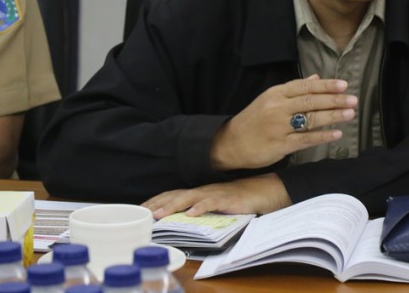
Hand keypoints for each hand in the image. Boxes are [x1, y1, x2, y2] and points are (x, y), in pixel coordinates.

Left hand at [142, 173, 290, 218]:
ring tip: (159, 214)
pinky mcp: (231, 199)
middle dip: (158, 204)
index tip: (140, 209)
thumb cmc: (243, 199)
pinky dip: (202, 207)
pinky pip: (214, 202)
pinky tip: (192, 213)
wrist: (269, 190)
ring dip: (173, 205)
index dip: (156, 200)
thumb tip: (183, 219)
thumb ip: (202, 209)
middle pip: (177, 195)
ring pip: (191, 197)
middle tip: (142, 213)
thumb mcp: (218, 205)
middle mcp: (206, 191)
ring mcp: (217, 194)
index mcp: (201, 192)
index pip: (173, 194)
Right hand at [210, 75, 356, 170]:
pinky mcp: (280, 145)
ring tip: (350, 114)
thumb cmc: (254, 119)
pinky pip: (305, 139)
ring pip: (310, 119)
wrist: (231, 142)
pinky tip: (336, 134)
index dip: (325, 86)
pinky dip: (322, 136)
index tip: (343, 85)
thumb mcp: (271, 99)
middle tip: (353, 100)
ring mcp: (279, 126)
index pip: (305, 87)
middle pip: (311, 101)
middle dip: (334, 100)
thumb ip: (294, 89)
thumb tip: (316, 78)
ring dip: (332, 116)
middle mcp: (278, 107)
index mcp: (276, 94)